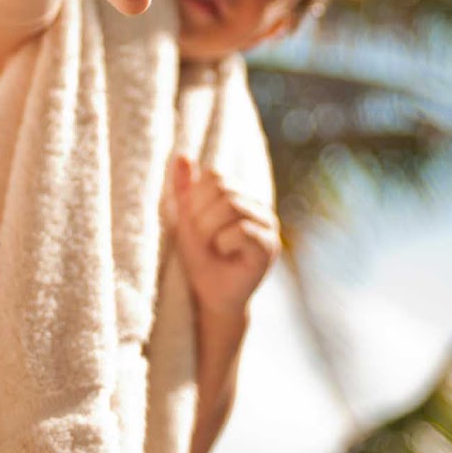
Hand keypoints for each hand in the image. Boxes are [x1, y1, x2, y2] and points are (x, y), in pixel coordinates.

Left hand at [171, 155, 280, 316]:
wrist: (211, 297)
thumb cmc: (200, 258)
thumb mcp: (186, 219)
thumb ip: (185, 188)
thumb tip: (182, 155)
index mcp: (240, 194)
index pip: (214, 176)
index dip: (195, 200)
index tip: (194, 225)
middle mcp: (258, 205)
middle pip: (222, 189)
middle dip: (200, 217)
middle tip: (202, 241)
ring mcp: (268, 225)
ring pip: (230, 205)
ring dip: (209, 231)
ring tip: (212, 248)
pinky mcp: (269, 247)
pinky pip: (241, 230)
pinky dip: (223, 243)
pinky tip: (225, 254)